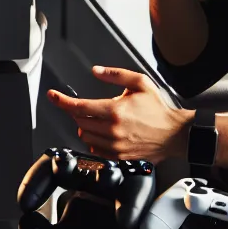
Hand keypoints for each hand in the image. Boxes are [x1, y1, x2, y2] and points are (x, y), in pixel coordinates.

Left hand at [46, 66, 192, 162]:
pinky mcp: (118, 157)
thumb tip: (96, 71)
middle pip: (79, 122)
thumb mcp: (140, 83)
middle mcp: (112, 130)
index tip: (52, 96)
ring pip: (85, 136)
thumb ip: (116, 75)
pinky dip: (95, 142)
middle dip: (79, 113)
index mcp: (115, 110)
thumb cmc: (158, 109)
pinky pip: (95, 150)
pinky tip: (106, 134)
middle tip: (90, 108)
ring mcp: (115, 146)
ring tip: (101, 120)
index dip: (62, 101)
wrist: (174, 134)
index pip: (79, 107)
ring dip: (86, 127)